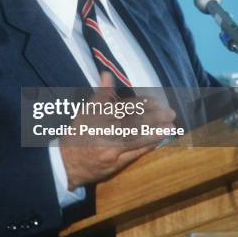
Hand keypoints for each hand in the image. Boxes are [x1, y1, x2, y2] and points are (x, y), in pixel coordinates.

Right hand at [59, 72, 175, 189]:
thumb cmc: (79, 133)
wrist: (66, 162)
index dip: (141, 104)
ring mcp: (109, 148)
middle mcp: (102, 130)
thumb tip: (107, 73)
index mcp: (96, 115)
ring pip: (135, 138)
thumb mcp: (85, 110)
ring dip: (155, 132)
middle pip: (132, 122)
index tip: (156, 101)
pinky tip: (159, 141)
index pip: (122, 107)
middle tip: (170, 112)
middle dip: (153, 117)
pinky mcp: (113, 163)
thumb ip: (100, 93)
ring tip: (171, 126)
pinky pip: (133, 154)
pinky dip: (147, 146)